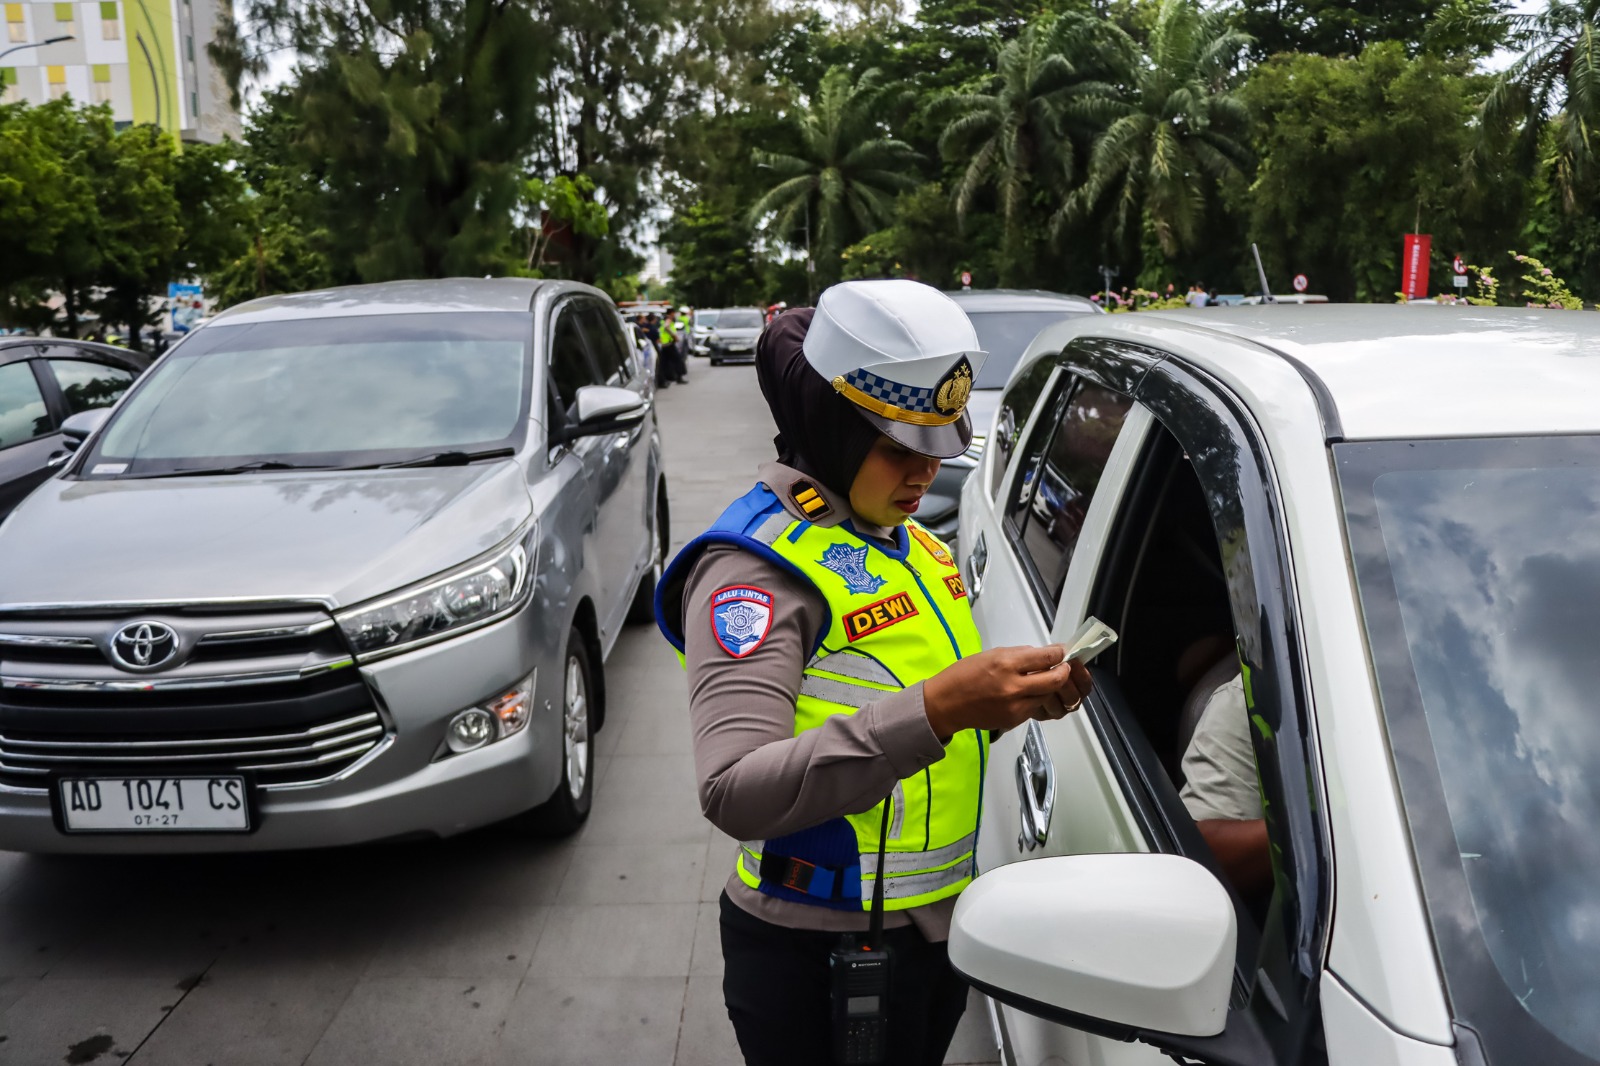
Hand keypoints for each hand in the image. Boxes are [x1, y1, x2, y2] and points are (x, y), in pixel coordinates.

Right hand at [923, 645, 1093, 738]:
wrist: (946, 703)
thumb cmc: (964, 675)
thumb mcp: (992, 654)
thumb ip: (1020, 655)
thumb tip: (1044, 654)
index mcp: (1006, 663)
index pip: (1046, 658)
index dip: (1059, 654)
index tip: (1061, 652)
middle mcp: (1014, 686)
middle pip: (1055, 680)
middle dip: (1064, 672)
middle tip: (1063, 667)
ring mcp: (1016, 706)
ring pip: (1048, 695)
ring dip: (1050, 687)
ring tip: (1043, 680)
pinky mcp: (1014, 720)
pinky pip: (1035, 707)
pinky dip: (1036, 699)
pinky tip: (1027, 693)